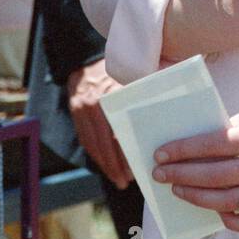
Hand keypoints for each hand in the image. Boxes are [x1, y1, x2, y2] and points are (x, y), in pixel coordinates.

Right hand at [67, 60, 133, 189]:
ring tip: (117, 179)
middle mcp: (96, 104)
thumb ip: (144, 93)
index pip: (119, 132)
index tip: (136, 168)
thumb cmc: (117, 68)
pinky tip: (104, 163)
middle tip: (127, 181)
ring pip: (94, 144)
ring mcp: (83, 108)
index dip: (126, 153)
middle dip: (116, 165)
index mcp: (114, 95)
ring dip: (105, 164)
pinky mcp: (75, 111)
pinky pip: (85, 139)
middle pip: (106, 143)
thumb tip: (164, 113)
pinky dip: (95, 153)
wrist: (87, 57)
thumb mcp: (133, 76)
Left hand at [151, 103, 238, 232]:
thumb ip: (229, 131)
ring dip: (198, 197)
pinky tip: (213, 209)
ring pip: (229, 200)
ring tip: (179, 191)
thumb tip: (194, 148)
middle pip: (217, 175)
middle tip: (161, 174)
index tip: (162, 153)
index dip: (184, 150)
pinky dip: (229, 219)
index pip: (213, 144)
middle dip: (183, 175)